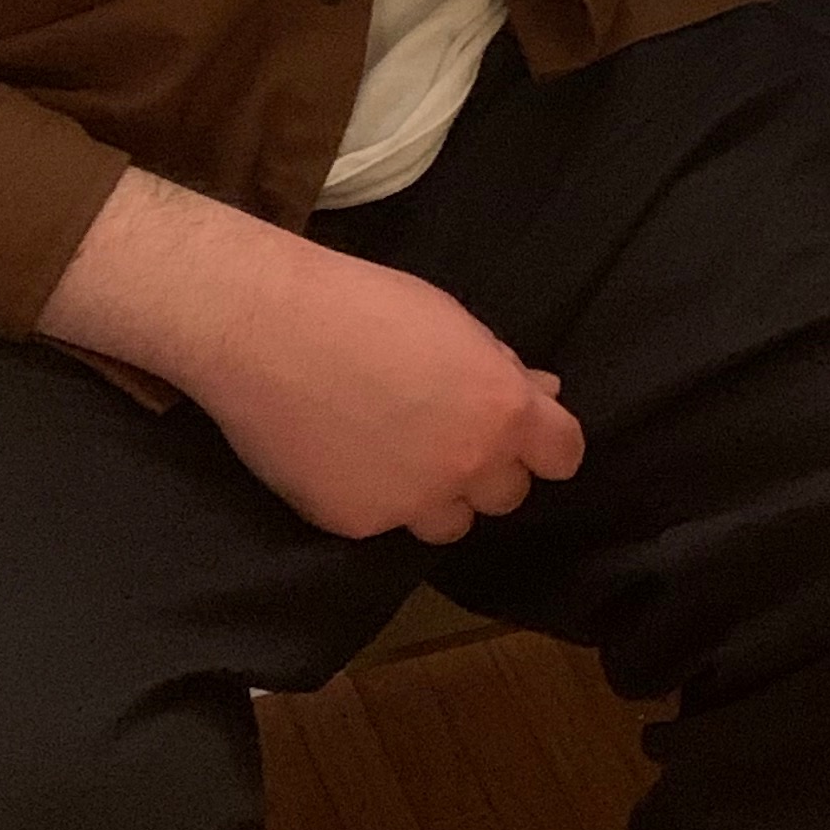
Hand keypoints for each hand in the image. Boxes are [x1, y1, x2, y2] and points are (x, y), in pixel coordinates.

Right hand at [39, 169, 585, 543]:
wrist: (265, 328)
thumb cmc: (363, 304)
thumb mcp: (451, 322)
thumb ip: (500, 370)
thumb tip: (543, 393)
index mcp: (503, 410)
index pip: (564, 455)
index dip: (545, 443)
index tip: (524, 433)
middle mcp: (468, 466)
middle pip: (507, 494)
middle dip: (486, 467)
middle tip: (443, 431)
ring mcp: (411, 502)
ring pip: (450, 522)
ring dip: (437, 495)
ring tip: (394, 453)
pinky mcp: (357, 524)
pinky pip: (384, 523)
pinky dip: (373, 497)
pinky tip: (342, 457)